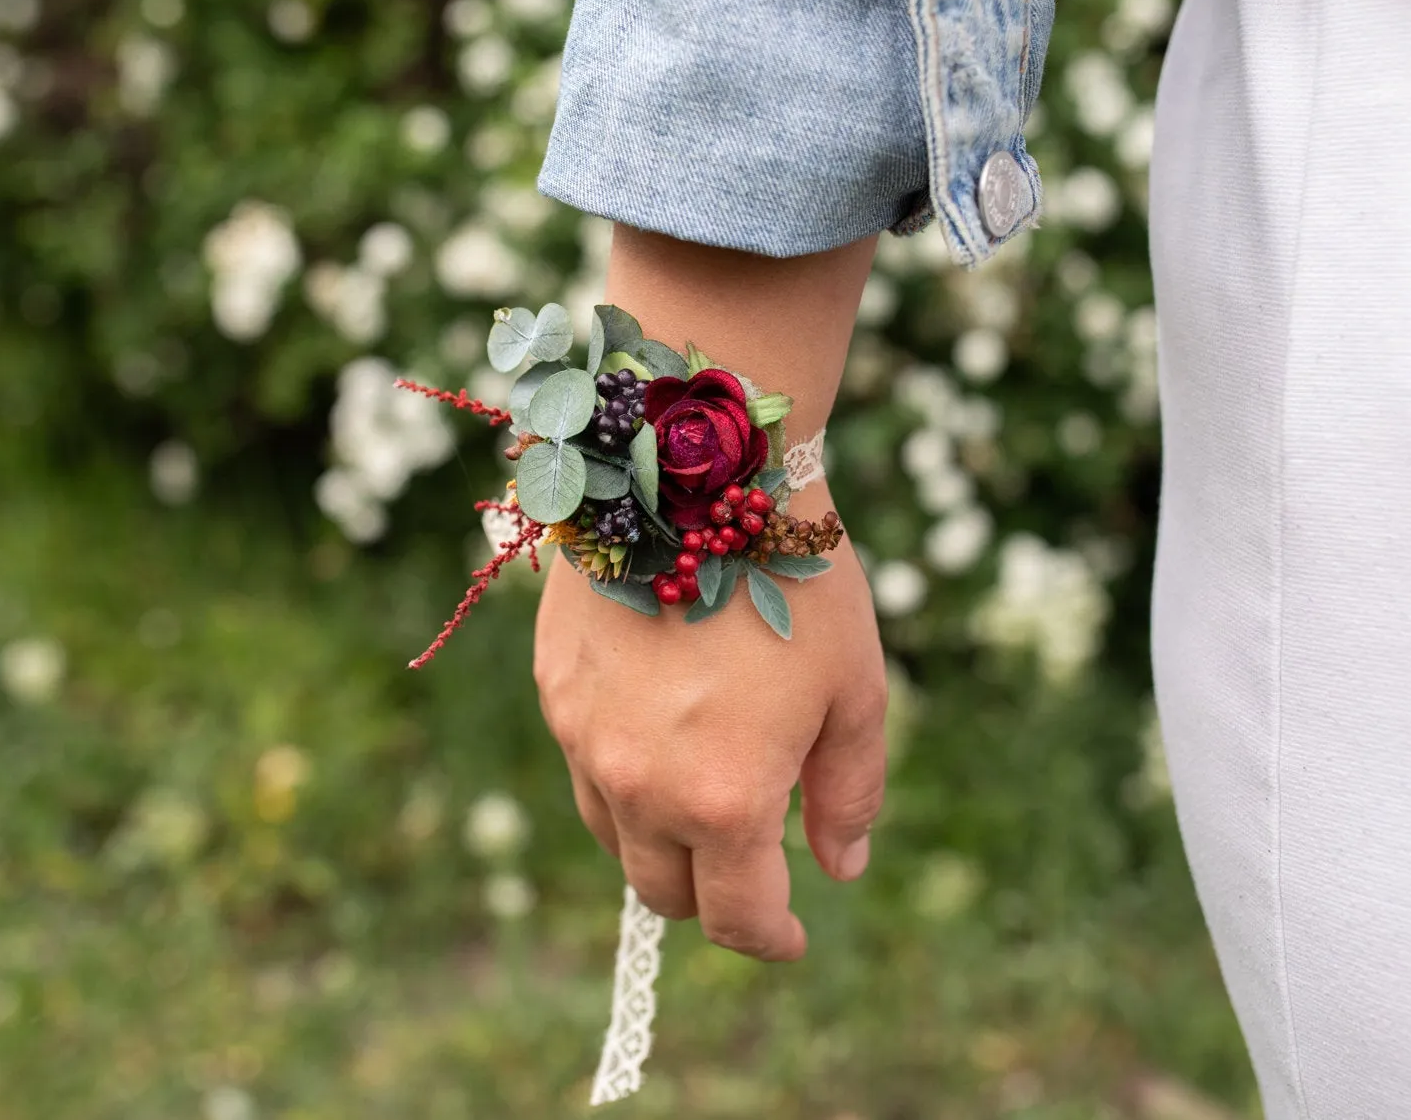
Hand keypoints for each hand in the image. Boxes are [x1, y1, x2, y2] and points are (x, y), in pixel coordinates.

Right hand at [533, 485, 886, 960]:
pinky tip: (664, 722)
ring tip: (705, 790)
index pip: (736, 918)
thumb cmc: (795, 579)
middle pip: (664, 890)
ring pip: (614, 834)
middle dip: (712, 893)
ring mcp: (584, 740)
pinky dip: (624, 773)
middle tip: (753, 860)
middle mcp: (640, 786)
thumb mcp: (854, 690)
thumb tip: (840, 866)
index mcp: (724, 801)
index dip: (772, 939)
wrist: (697, 471)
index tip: (793, 935)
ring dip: (659, 837)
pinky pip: (585, 765)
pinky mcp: (556, 691)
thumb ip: (849, 792)